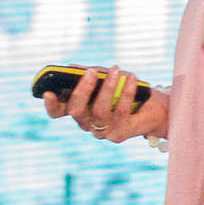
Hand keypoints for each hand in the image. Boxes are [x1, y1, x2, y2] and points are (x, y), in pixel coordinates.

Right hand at [38, 67, 169, 143]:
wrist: (155, 107)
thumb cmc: (126, 89)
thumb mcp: (106, 78)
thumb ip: (90, 74)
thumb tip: (73, 68)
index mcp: (79, 108)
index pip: (58, 111)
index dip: (51, 105)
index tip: (48, 93)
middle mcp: (87, 122)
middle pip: (76, 111)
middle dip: (83, 90)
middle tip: (92, 72)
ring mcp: (102, 131)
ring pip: (99, 111)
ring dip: (108, 88)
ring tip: (116, 70)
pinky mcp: (119, 135)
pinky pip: (120, 112)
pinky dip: (126, 92)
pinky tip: (131, 78)